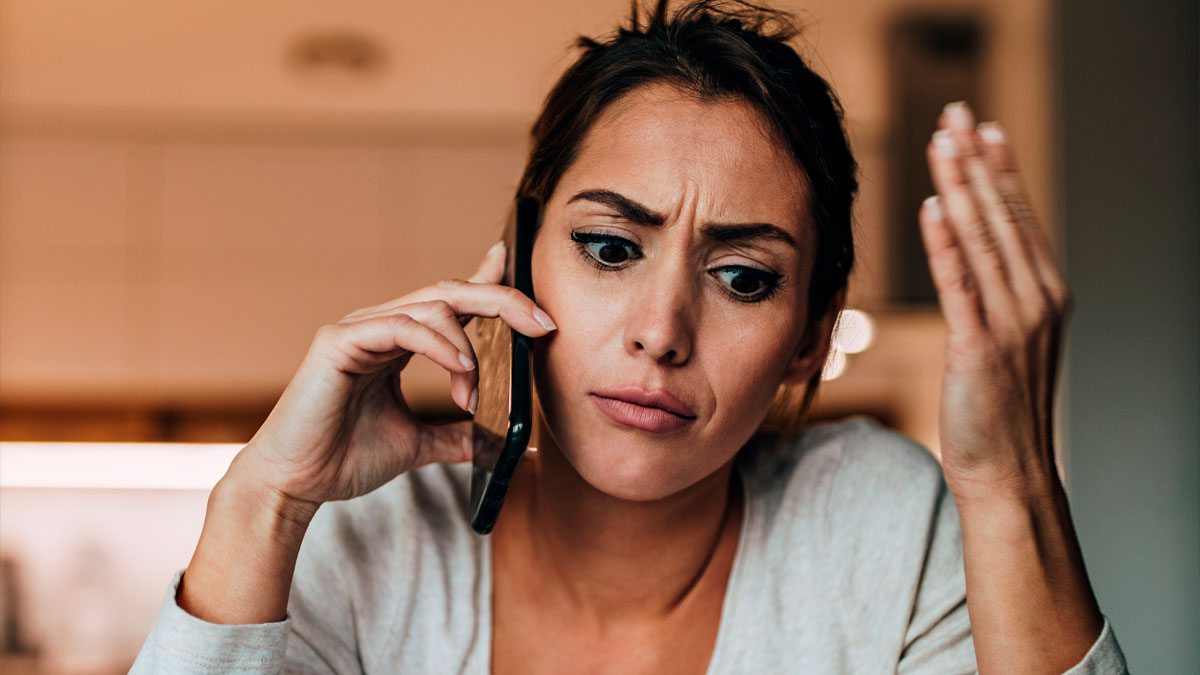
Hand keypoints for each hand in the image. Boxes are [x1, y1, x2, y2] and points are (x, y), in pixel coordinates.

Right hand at [232, 241, 557, 507]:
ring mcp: (358, 328)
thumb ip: (459, 435)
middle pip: (452, 293)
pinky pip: (402, 326)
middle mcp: (380, 326)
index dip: (489, 282)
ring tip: (477, 389)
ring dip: (469, 346)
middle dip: (503, 302)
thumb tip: (508, 443)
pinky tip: (461, 372)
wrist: (294, 485)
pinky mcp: (339, 341)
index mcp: (398, 342)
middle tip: (542, 324)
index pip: (452, 302)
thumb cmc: (344, 459)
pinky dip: (440, 345)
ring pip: (432, 305)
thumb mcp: (419, 444)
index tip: (531, 285)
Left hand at [920, 102, 1069, 501]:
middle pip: (1003, 216)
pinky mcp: (981, 348)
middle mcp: (1036, 300)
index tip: (981, 129)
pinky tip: (935, 207)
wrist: (1009, 471)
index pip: (1019, 218)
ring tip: (941, 142)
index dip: (999, 170)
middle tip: (956, 113)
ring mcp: (1014, 323)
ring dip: (961, 186)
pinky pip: (962, 285)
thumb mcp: (1007, 341)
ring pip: (984, 239)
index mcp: (1044, 295)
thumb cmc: (1000, 410)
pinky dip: (948, 244)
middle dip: (977, 161)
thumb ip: (995, 296)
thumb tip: (972, 259)